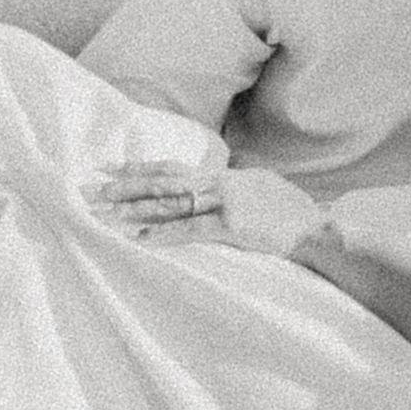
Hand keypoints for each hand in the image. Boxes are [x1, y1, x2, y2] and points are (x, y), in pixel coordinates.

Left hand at [89, 160, 325, 256]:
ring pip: (171, 203)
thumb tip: (215, 188)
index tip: (111, 169)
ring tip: (106, 214)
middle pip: (164, 181)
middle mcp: (220, 182)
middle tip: (94, 188)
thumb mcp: (261, 189)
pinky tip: (142, 240)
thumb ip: (234, 188)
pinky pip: (191, 229)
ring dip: (136, 210)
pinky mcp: (232, 224)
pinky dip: (165, 235)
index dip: (140, 169)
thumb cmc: (292, 214)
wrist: (316, 228)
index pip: (174, 169)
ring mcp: (225, 201)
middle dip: (127, 185)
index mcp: (225, 175)